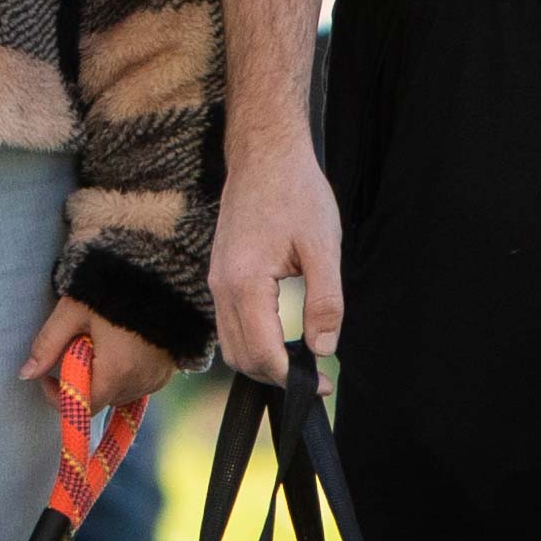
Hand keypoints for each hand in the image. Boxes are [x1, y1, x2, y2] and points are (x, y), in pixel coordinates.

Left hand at [21, 297, 178, 422]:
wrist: (161, 271)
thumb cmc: (113, 288)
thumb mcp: (72, 312)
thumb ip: (48, 344)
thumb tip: (25, 374)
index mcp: (117, 372)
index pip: (84, 406)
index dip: (59, 397)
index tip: (47, 377)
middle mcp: (140, 382)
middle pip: (101, 399)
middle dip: (82, 382)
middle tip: (74, 350)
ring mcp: (157, 378)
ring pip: (120, 394)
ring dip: (104, 379)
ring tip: (99, 344)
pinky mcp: (168, 370)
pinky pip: (139, 384)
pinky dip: (125, 374)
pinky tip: (120, 348)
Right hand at [204, 136, 341, 386]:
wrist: (264, 155)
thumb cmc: (296, 192)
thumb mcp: (323, 247)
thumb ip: (325, 302)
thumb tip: (323, 349)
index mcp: (245, 283)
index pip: (263, 354)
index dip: (293, 379)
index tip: (322, 385)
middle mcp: (221, 287)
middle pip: (241, 358)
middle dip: (275, 377)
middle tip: (314, 377)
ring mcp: (216, 281)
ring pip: (231, 345)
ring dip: (262, 362)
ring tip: (300, 362)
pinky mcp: (220, 275)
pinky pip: (228, 324)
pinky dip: (252, 342)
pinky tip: (281, 337)